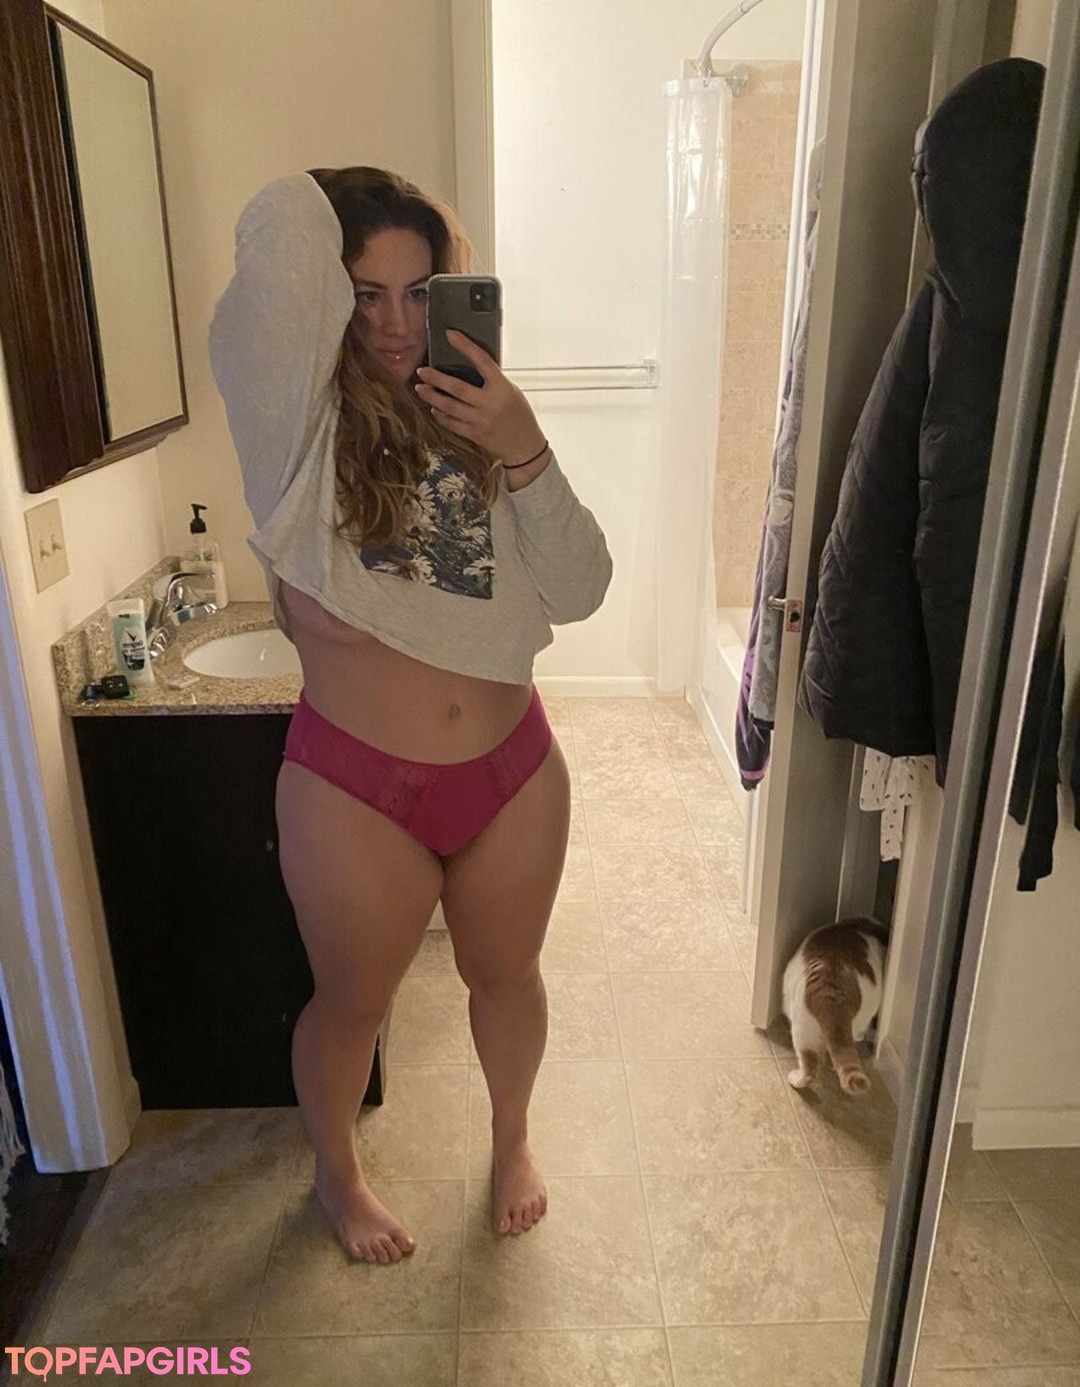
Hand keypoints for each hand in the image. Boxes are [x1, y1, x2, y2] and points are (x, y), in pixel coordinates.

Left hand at [414, 331, 545, 465]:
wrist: (524, 447)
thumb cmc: (519, 416)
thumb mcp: (511, 392)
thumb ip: (492, 382)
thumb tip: (469, 367)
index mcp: (502, 387)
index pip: (482, 360)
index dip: (465, 346)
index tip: (450, 334)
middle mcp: (490, 403)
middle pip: (457, 387)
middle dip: (436, 378)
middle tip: (422, 371)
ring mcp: (481, 420)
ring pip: (449, 407)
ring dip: (432, 397)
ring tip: (420, 389)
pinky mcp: (474, 434)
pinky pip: (452, 423)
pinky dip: (441, 415)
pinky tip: (434, 409)